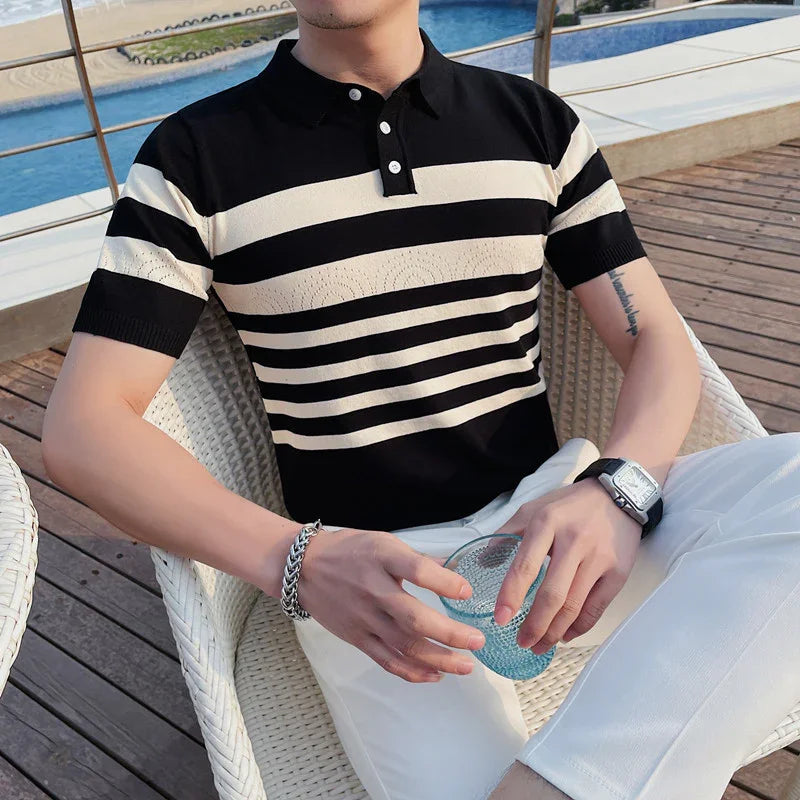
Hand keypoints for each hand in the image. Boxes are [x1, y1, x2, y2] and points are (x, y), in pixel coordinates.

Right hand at [296, 527, 486, 681]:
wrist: (303, 569)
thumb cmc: (349, 551)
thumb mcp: (383, 541)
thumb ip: (417, 559)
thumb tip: (454, 571)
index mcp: (381, 557)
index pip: (416, 570)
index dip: (444, 583)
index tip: (467, 592)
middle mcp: (372, 589)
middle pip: (413, 618)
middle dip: (449, 633)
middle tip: (478, 641)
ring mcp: (364, 618)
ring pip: (404, 645)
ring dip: (439, 659)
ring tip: (466, 666)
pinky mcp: (357, 637)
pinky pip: (387, 660)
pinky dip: (412, 671)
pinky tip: (436, 675)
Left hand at [493, 479, 641, 652]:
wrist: (618, 494)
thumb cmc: (570, 505)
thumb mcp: (534, 509)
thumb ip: (506, 535)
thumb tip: (481, 563)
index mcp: (547, 523)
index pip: (525, 565)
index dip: (511, 595)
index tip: (500, 618)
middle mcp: (574, 541)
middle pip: (552, 594)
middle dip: (534, 625)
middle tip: (521, 642)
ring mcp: (598, 558)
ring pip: (574, 606)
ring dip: (554, 632)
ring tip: (540, 645)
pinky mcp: (618, 571)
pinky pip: (596, 608)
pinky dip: (579, 627)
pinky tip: (565, 635)